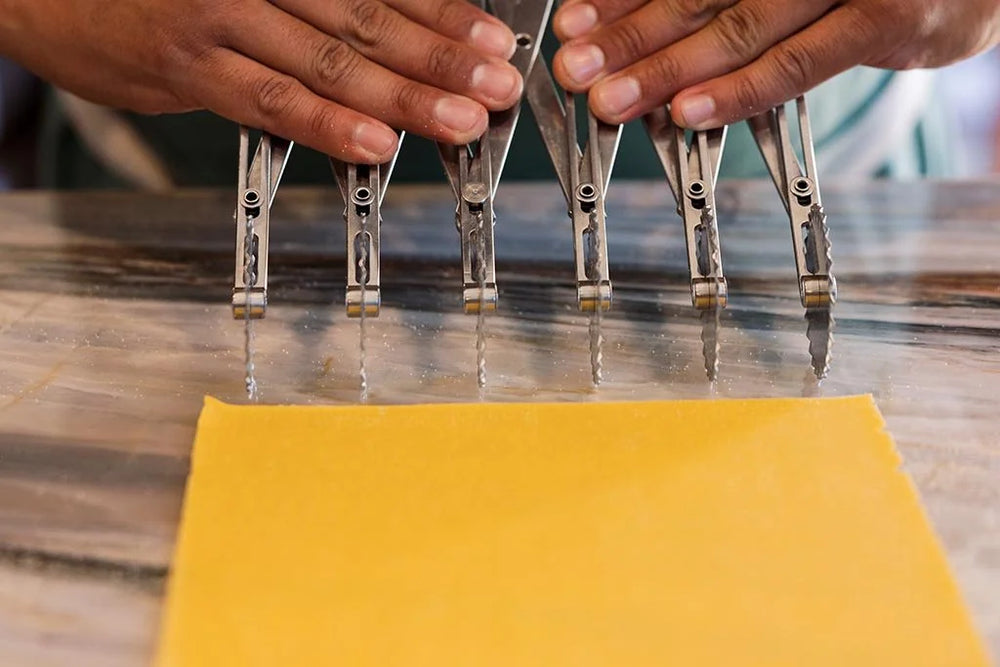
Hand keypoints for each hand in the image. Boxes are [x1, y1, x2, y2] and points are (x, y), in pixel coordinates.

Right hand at [0, 0, 523, 162]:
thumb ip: (312, 5)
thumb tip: (392, 35)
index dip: (443, 14)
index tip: (493, 42)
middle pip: (366, 17)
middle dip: (441, 57)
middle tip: (498, 85)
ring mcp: (219, 17)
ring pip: (329, 61)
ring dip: (403, 95)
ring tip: (461, 120)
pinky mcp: (187, 67)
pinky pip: (268, 100)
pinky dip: (325, 124)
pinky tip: (373, 143)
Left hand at [551, 0, 999, 128]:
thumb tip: (650, 28)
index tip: (575, 23)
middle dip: (628, 33)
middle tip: (575, 64)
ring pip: (738, 24)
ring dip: (666, 66)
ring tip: (611, 96)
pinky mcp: (887, 18)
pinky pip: (800, 62)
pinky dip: (740, 89)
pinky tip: (689, 110)